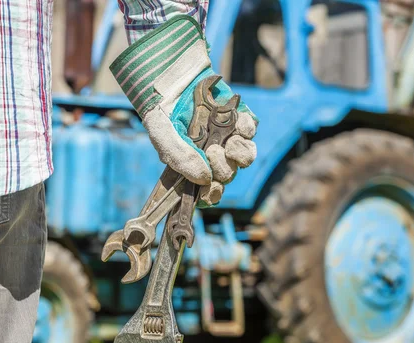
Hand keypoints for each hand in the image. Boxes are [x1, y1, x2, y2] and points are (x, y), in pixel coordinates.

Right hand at [110, 16, 257, 204]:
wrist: (172, 77)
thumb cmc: (162, 110)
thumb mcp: (163, 136)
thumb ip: (182, 159)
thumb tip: (206, 179)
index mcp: (193, 166)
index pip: (209, 191)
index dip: (214, 193)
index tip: (213, 188)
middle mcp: (212, 155)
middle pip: (229, 175)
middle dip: (223, 168)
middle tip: (211, 152)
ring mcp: (227, 138)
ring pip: (245, 157)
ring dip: (239, 153)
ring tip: (227, 143)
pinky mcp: (238, 120)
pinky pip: (250, 131)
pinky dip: (245, 129)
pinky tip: (235, 122)